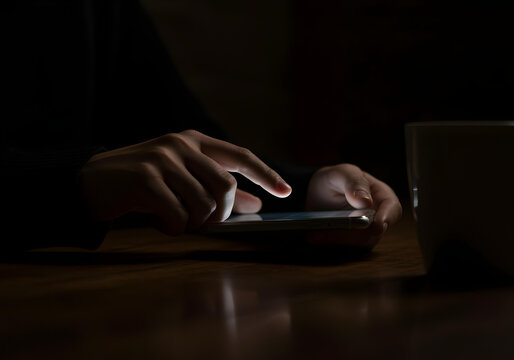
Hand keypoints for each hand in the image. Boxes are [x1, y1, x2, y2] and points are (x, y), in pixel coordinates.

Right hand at [80, 130, 290, 234]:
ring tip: (175, 220)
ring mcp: (162, 160)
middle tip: (205, 221)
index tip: (285, 191)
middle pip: (225, 187)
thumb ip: (218, 188)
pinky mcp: (145, 180)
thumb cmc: (144, 182)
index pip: (240, 156)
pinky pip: (177, 216)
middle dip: (221, 213)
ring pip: (202, 205)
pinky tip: (160, 222)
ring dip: (193, 223)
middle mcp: (180, 145)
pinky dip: (173, 227)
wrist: (91, 182)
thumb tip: (256, 205)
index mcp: (194, 140)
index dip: (265, 174)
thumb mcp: (182, 179)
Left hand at [305, 164, 401, 248]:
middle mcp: (377, 216)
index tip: (376, 226)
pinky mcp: (351, 242)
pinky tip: (313, 235)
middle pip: (375, 231)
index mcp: (381, 196)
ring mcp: (365, 232)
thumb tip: (366, 201)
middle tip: (332, 229)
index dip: (387, 218)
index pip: (392, 209)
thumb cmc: (335, 179)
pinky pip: (343, 247)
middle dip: (354, 233)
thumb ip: (354, 182)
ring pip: (358, 242)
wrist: (317, 193)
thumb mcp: (342, 173)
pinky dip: (328, 241)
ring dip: (337, 239)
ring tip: (315, 233)